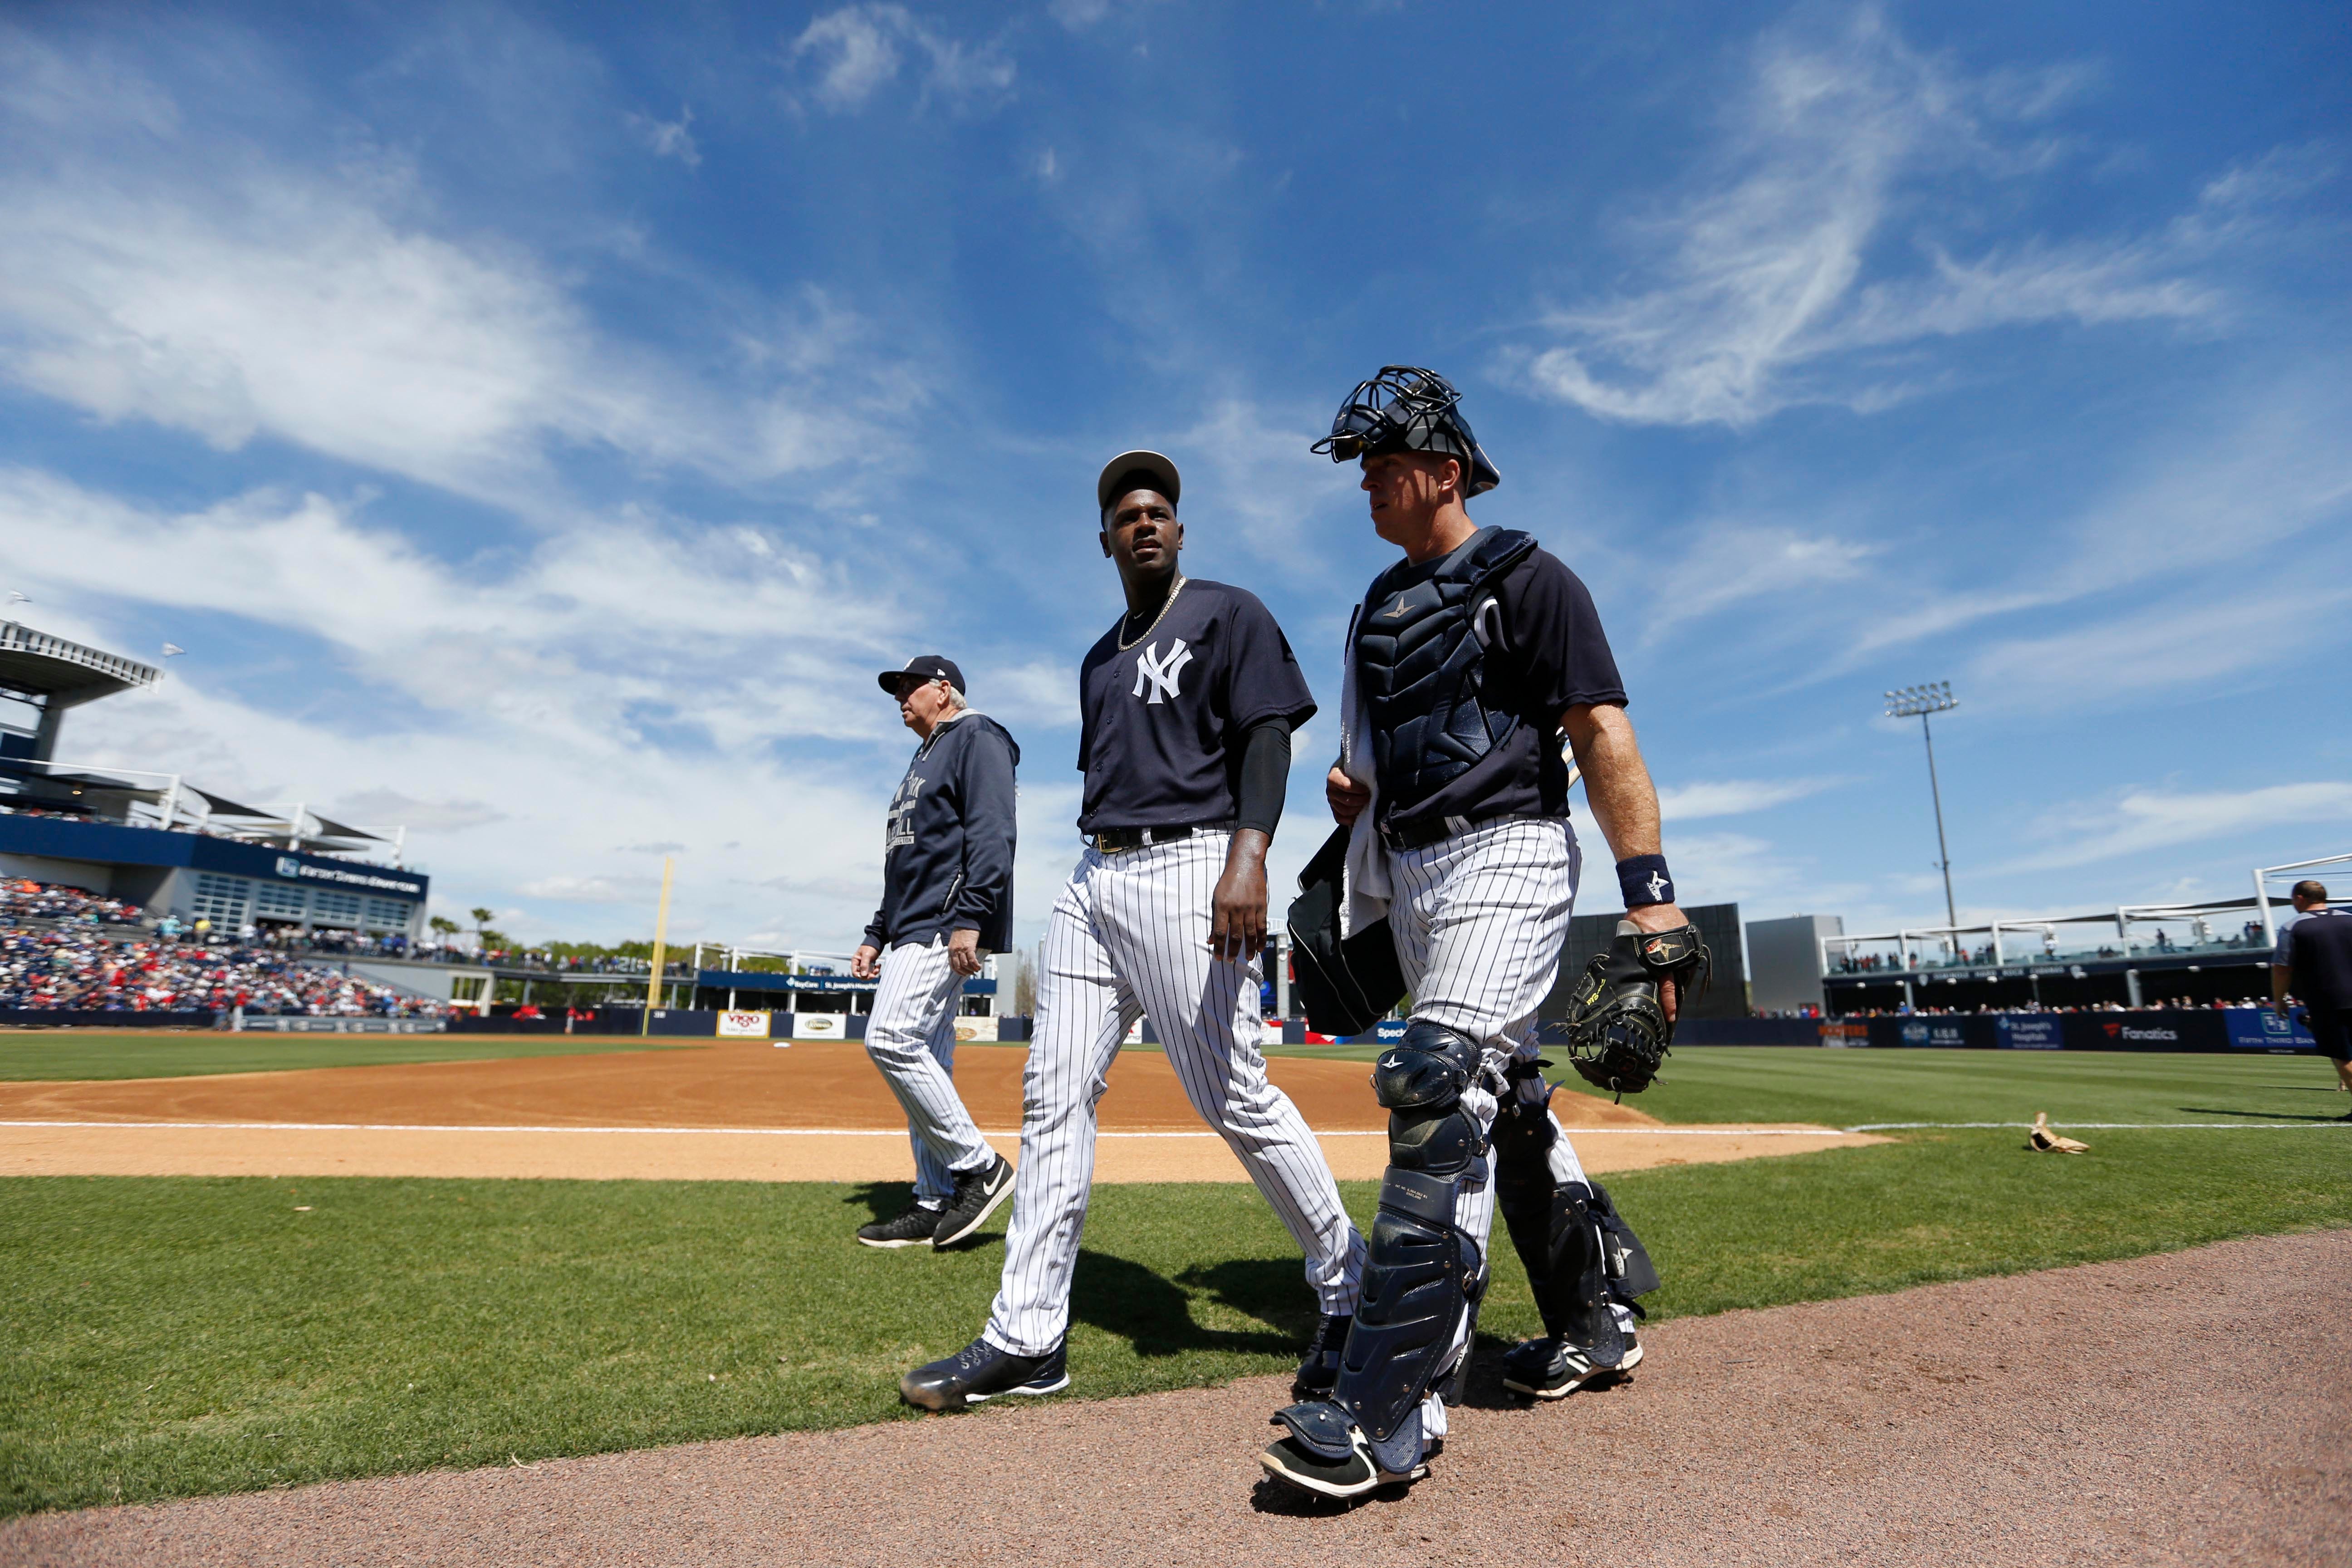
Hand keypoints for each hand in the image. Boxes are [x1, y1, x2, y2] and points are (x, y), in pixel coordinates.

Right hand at [850, 945, 879, 980]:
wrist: (878, 941)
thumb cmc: (870, 946)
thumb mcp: (866, 955)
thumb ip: (864, 965)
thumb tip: (863, 974)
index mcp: (855, 961)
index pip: (855, 972)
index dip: (860, 976)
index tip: (866, 976)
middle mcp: (859, 963)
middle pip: (861, 974)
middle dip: (868, 975)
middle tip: (873, 975)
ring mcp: (865, 964)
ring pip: (867, 973)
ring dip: (873, 973)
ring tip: (877, 969)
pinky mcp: (870, 964)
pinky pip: (872, 971)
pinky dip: (875, 970)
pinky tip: (878, 966)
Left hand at [947, 927, 982, 977]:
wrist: (967, 921)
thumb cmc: (962, 930)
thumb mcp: (954, 941)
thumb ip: (955, 950)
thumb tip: (960, 958)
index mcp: (950, 950)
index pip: (952, 965)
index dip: (958, 972)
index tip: (963, 973)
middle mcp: (955, 951)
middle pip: (958, 967)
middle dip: (965, 972)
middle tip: (970, 973)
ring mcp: (962, 950)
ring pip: (965, 965)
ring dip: (971, 969)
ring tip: (976, 970)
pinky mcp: (969, 947)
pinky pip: (972, 960)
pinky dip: (975, 965)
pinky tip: (978, 966)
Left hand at [1210, 829, 1271, 962]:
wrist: (1246, 864)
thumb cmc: (1228, 881)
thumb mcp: (1216, 897)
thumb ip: (1215, 918)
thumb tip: (1212, 938)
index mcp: (1222, 906)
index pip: (1220, 932)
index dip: (1219, 947)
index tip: (1218, 957)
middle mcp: (1237, 908)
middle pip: (1235, 935)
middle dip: (1232, 950)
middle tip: (1230, 961)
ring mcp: (1250, 908)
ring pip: (1250, 933)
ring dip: (1249, 948)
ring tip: (1247, 958)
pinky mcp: (1262, 906)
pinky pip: (1262, 926)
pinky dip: (1261, 939)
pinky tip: (1260, 948)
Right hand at [1326, 766, 1369, 826]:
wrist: (1346, 771)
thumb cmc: (1353, 768)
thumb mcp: (1354, 765)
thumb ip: (1360, 770)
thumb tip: (1371, 778)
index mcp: (1333, 778)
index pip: (1347, 787)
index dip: (1360, 789)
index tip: (1367, 788)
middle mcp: (1330, 791)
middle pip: (1348, 801)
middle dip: (1362, 799)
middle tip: (1370, 796)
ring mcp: (1331, 802)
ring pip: (1345, 811)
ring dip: (1358, 809)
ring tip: (1366, 803)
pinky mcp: (1334, 810)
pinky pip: (1340, 819)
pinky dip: (1351, 819)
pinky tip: (1359, 813)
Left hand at [1625, 901, 1686, 1023]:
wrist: (1651, 899)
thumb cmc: (1637, 921)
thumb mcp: (1632, 942)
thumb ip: (1635, 958)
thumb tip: (1628, 974)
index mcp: (1661, 956)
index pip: (1668, 985)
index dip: (1669, 1002)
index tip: (1672, 1016)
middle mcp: (1677, 953)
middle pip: (1679, 979)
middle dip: (1675, 992)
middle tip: (1669, 1006)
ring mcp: (1685, 945)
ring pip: (1684, 969)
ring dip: (1678, 976)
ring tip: (1672, 988)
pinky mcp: (1689, 938)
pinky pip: (1686, 956)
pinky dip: (1681, 963)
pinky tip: (1676, 969)